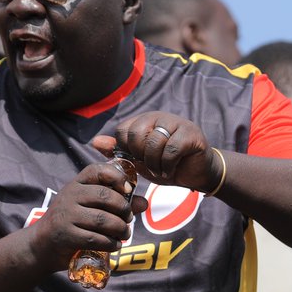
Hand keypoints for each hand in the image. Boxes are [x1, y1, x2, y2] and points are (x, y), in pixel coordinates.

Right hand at [26, 162, 143, 270]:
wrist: (42, 245)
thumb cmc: (72, 222)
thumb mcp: (90, 207)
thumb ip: (117, 203)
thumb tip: (144, 203)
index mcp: (77, 184)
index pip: (97, 170)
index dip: (116, 177)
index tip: (127, 189)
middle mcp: (70, 195)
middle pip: (104, 196)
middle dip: (123, 209)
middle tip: (128, 219)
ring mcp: (67, 215)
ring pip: (102, 219)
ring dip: (120, 229)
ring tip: (125, 234)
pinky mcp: (66, 235)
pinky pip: (95, 238)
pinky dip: (110, 243)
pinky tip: (115, 245)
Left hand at [92, 112, 218, 190]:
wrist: (197, 174)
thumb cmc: (168, 165)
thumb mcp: (139, 161)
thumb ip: (119, 151)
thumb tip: (95, 142)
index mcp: (145, 121)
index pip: (123, 130)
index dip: (127, 150)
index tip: (137, 160)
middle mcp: (160, 117)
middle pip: (136, 133)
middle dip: (140, 156)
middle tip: (150, 165)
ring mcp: (177, 123)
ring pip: (154, 142)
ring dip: (155, 163)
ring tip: (162, 169)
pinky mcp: (191, 133)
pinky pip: (171, 149)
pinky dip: (168, 165)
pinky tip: (171, 169)